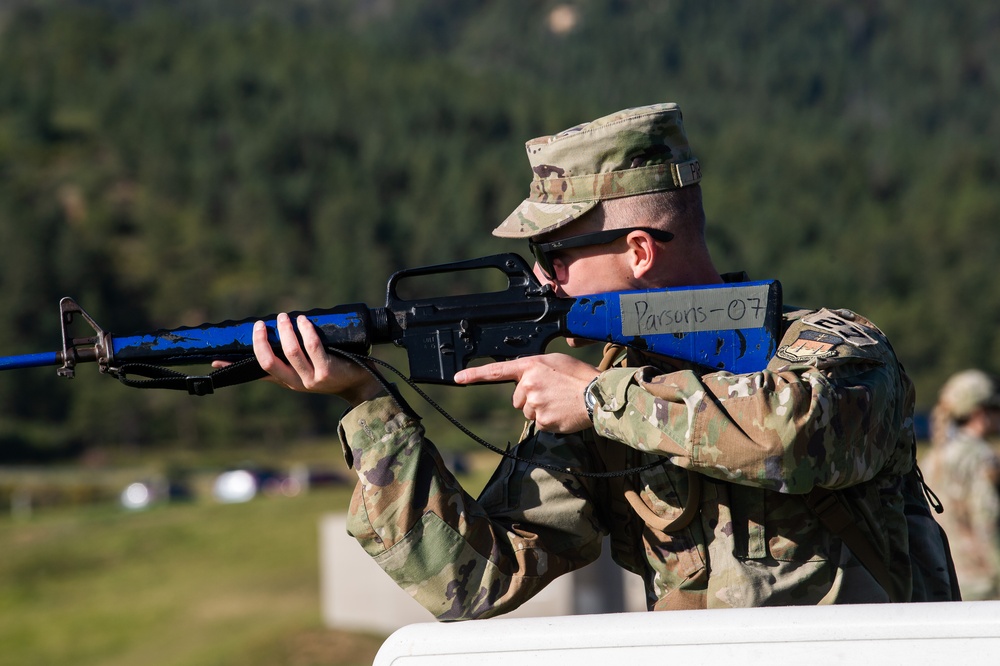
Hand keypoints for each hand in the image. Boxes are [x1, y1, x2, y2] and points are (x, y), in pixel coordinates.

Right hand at [246, 313, 382, 405]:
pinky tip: (304, 321)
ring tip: (285, 317)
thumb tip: (276, 335)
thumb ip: (293, 358)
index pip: (259, 373)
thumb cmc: (337, 370)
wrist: (364, 385)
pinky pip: (313, 347)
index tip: (215, 360)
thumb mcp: (310, 369)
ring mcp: (313, 378)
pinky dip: (306, 332)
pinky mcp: (328, 371)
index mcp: (289, 382)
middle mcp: (298, 383)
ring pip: (291, 352)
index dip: (237, 366)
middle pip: (269, 363)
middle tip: (261, 324)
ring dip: (285, 331)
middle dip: (261, 341)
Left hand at [454, 354, 598, 432]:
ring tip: (560, 402)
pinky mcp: (543, 421)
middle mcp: (529, 384)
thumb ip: (534, 370)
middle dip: (530, 398)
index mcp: (531, 366)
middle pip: (517, 398)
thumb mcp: (554, 362)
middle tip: (552, 393)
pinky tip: (562, 412)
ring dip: (541, 409)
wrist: (598, 395)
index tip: (458, 378)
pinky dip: (550, 420)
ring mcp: (535, 403)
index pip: (496, 370)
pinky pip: (539, 423)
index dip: (474, 375)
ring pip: (528, 412)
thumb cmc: (579, 376)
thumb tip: (523, 383)